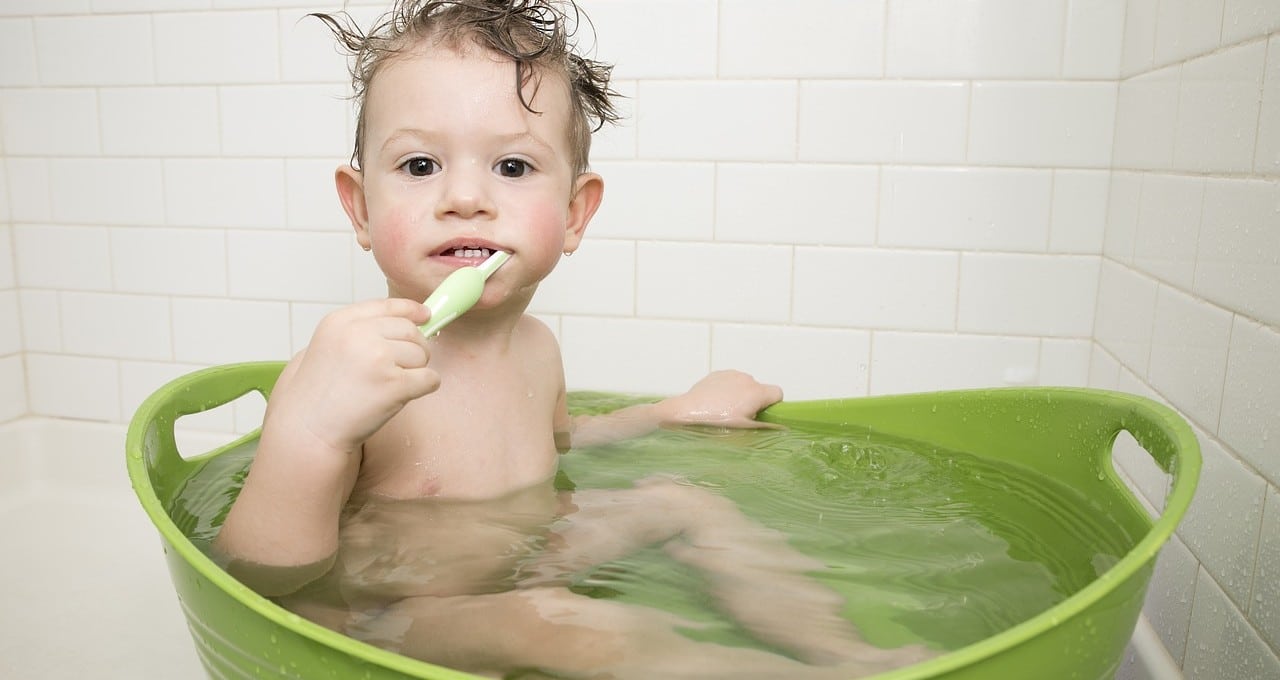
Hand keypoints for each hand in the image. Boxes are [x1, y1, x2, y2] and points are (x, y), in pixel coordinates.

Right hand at [268, 298, 437, 454]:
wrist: (309, 429)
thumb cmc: (319, 394)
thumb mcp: (328, 346)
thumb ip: (361, 329)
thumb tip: (411, 319)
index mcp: (340, 322)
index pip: (388, 306)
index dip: (411, 311)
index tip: (425, 316)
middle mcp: (358, 334)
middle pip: (411, 331)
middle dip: (414, 349)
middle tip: (398, 369)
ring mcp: (377, 357)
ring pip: (422, 355)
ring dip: (415, 371)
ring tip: (388, 386)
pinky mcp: (394, 384)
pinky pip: (430, 378)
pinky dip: (425, 387)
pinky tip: (404, 395)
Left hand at [656, 370, 783, 428]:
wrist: (685, 414)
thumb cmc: (716, 426)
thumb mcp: (745, 432)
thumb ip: (767, 428)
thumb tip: (784, 427)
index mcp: (756, 392)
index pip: (778, 393)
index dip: (772, 405)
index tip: (760, 415)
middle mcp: (746, 379)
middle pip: (759, 389)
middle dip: (753, 401)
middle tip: (739, 417)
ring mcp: (730, 374)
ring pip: (744, 385)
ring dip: (740, 395)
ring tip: (724, 411)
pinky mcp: (717, 374)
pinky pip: (730, 381)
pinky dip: (727, 390)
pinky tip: (715, 403)